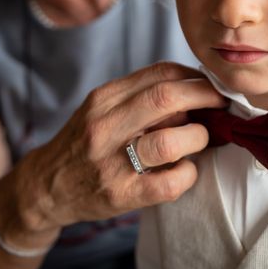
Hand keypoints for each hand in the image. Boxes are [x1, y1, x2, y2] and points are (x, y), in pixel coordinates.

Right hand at [20, 62, 225, 231]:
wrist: (46, 186)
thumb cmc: (85, 143)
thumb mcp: (103, 108)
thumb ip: (140, 96)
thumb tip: (194, 86)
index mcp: (104, 98)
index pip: (160, 73)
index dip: (194, 76)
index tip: (211, 83)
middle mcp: (105, 125)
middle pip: (166, 98)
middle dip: (205, 96)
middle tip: (221, 104)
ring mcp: (111, 162)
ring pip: (170, 141)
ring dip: (198, 137)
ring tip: (201, 139)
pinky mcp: (120, 195)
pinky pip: (168, 183)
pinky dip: (188, 174)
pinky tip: (186, 170)